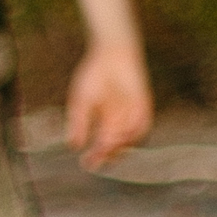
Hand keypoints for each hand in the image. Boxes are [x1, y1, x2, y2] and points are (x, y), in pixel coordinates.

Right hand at [66, 46, 152, 168]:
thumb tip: (73, 146)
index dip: (94, 157)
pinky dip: (134, 132)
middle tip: (98, 158)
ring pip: (129, 139)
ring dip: (120, 146)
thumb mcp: (81, 102)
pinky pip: (142, 124)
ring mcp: (132, 114)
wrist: (111, 52)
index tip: (85, 164)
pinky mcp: (143, 105)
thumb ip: (79, 123)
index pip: (101, 146)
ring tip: (108, 147)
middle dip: (107, 155)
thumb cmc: (94, 74)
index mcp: (105, 122)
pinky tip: (124, 136)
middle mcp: (120, 121)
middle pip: (116, 147)